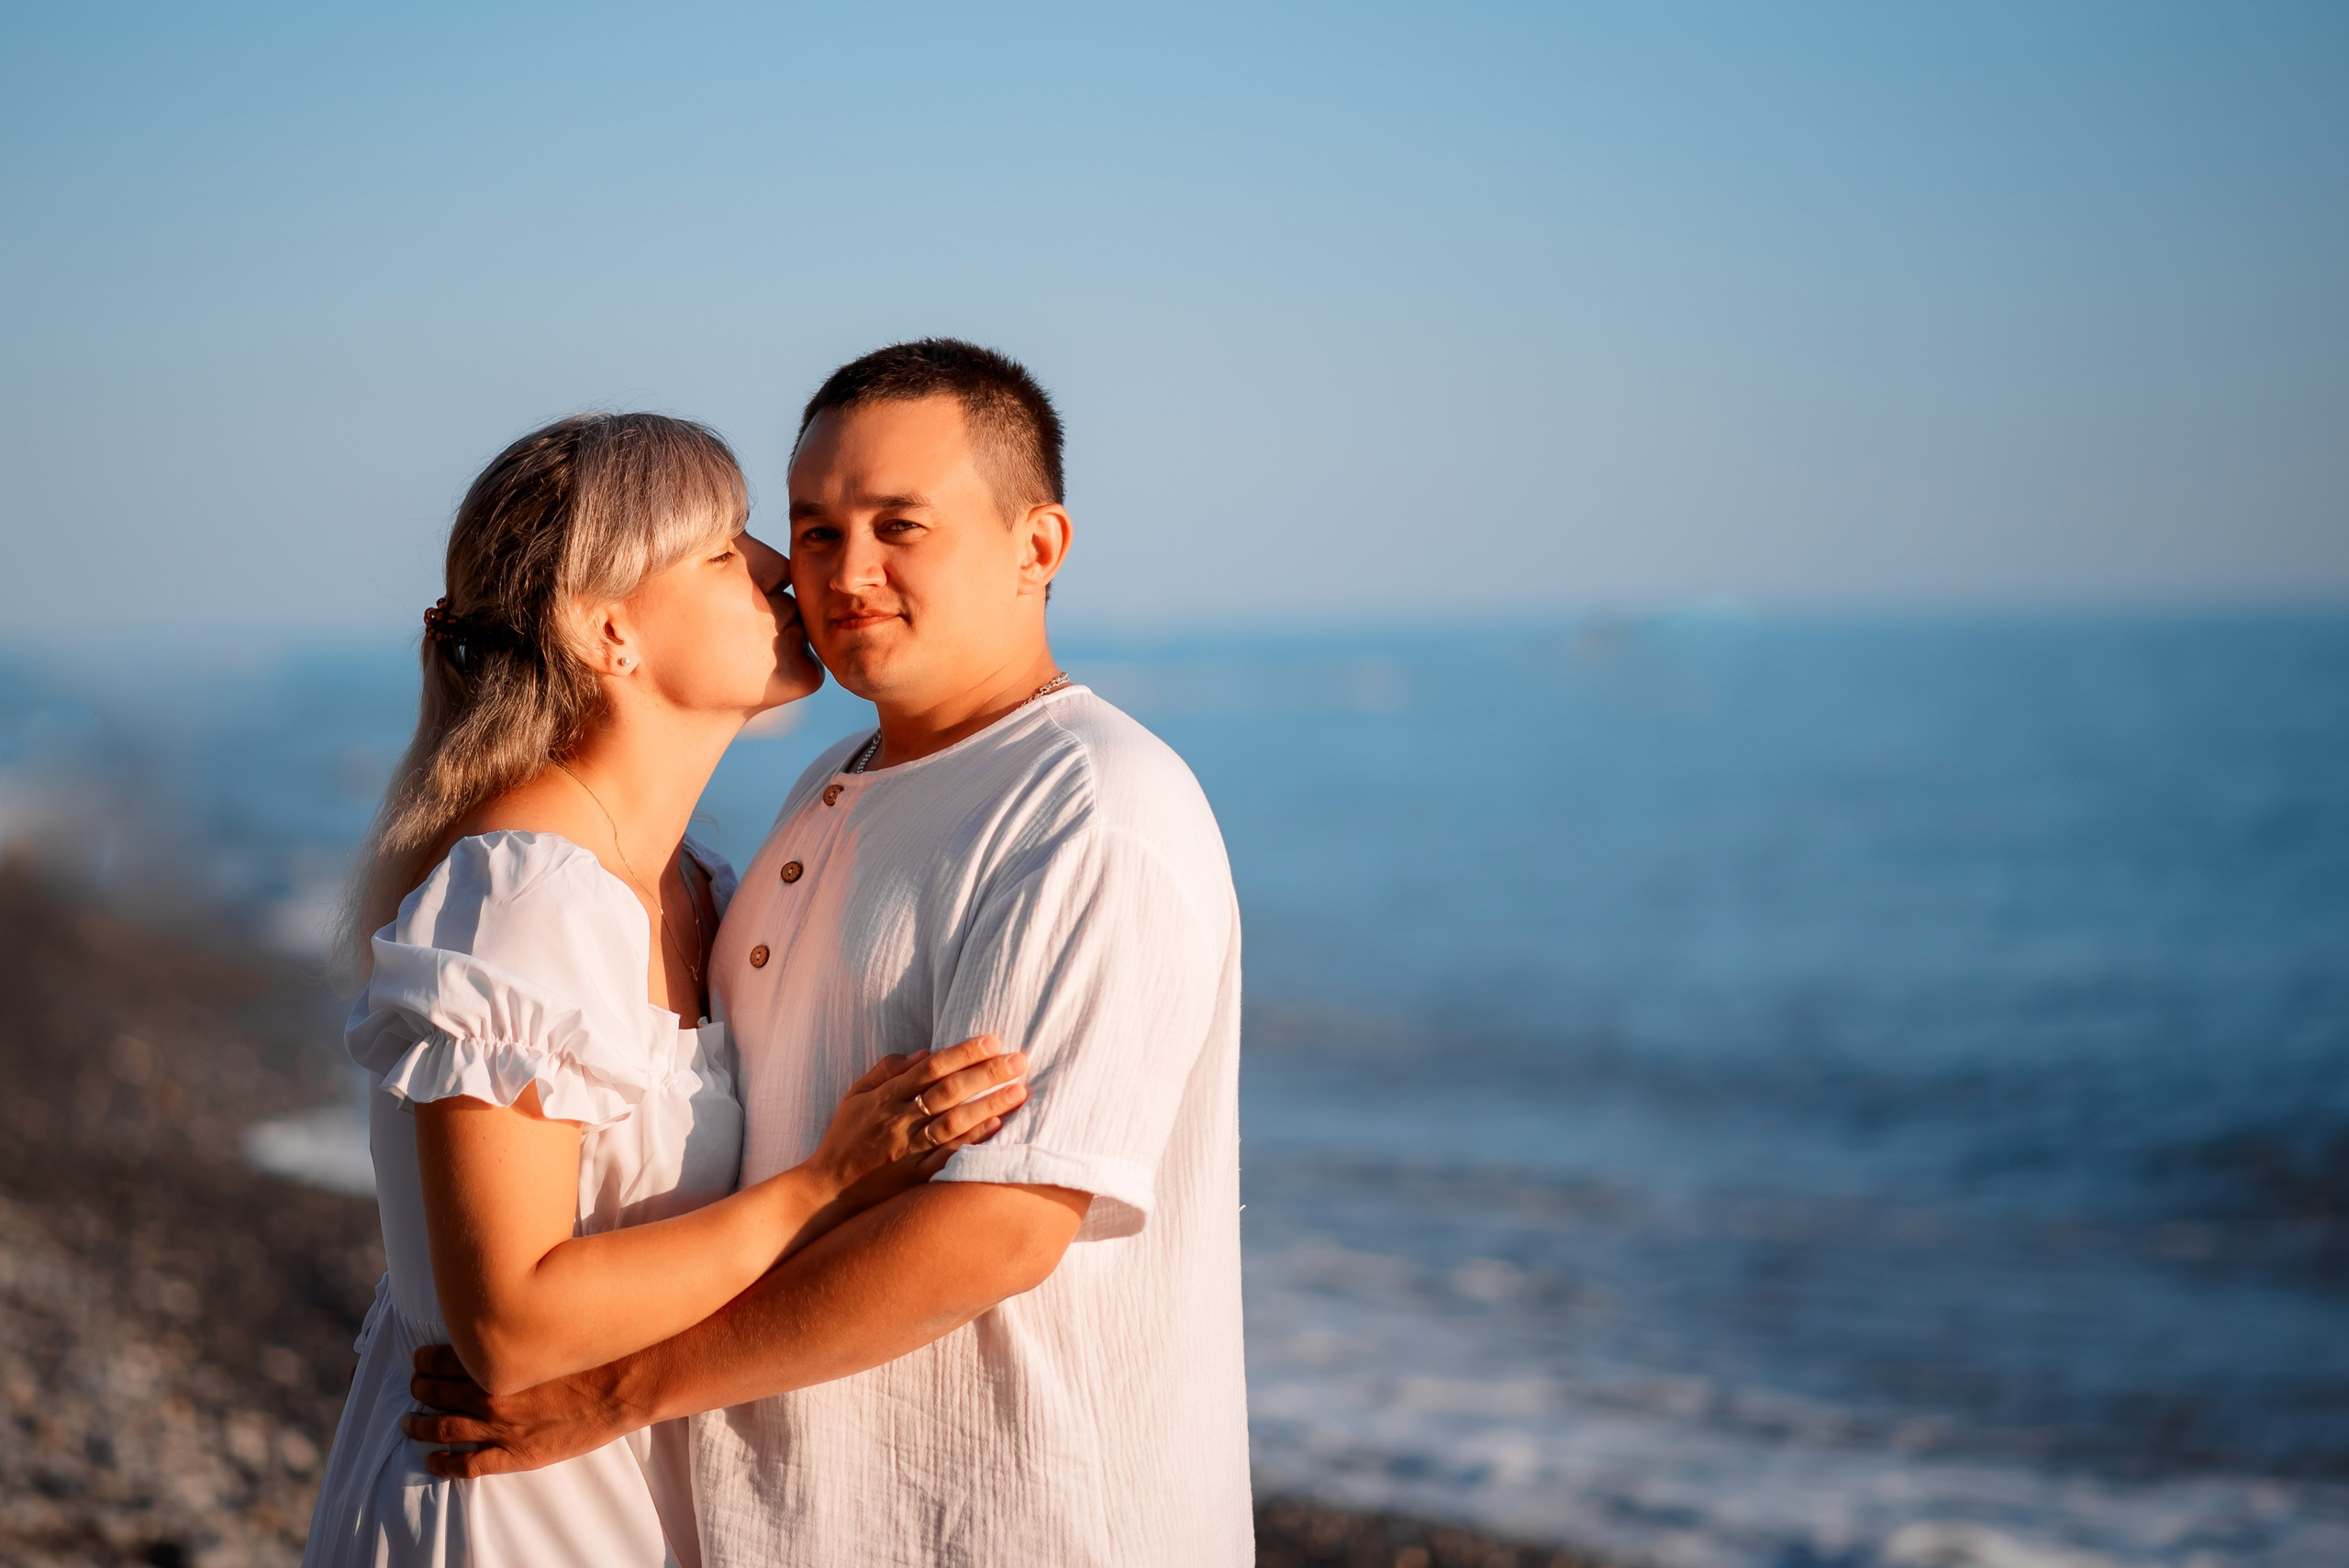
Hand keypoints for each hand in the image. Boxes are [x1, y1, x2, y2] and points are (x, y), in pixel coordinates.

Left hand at [402, 1345, 634, 1477]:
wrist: (625, 1384)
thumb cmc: (594, 1352)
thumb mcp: (550, 1330)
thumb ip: (521, 1332)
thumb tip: (502, 1322)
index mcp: (498, 1360)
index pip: (445, 1358)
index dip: (427, 1360)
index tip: (420, 1359)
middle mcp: (491, 1393)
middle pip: (440, 1391)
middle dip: (421, 1389)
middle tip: (414, 1387)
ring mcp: (501, 1427)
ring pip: (445, 1428)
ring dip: (422, 1424)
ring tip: (410, 1422)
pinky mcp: (517, 1454)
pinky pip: (468, 1465)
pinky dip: (444, 1463)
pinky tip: (432, 1460)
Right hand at [804, 1035, 1027, 1201]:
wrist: (828, 1188)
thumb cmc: (845, 1137)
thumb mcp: (856, 1096)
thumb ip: (886, 1070)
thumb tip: (923, 1052)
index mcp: (886, 1097)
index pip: (931, 1068)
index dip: (963, 1053)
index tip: (994, 1040)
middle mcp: (899, 1120)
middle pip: (948, 1091)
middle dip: (986, 1074)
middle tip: (1020, 1061)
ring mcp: (909, 1149)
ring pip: (953, 1122)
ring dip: (989, 1105)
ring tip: (1020, 1092)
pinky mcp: (915, 1176)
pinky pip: (947, 1156)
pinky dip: (972, 1141)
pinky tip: (997, 1127)